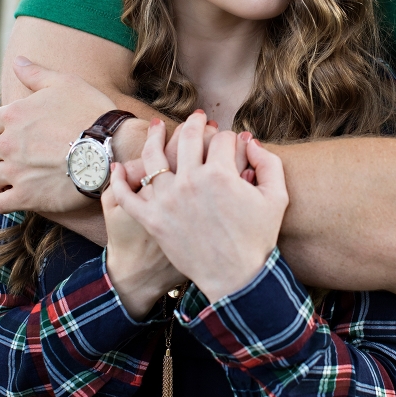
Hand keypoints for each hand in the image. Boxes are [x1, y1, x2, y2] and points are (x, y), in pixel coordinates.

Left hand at [0, 57, 147, 214]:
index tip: (17, 134)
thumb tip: (17, 61)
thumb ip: (37, 74)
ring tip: (16, 179)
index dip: (2, 128)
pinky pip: (0, 204)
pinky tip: (17, 197)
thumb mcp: (66, 83)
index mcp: (14, 114)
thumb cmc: (92, 112)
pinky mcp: (26, 196)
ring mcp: (15, 171)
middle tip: (19, 157)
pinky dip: (5, 202)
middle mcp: (8, 143)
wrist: (111, 149)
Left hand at [109, 112, 287, 302]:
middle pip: (188, 139)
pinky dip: (120, 179)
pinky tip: (118, 167)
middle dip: (196, 124)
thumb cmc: (258, 239)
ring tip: (158, 127)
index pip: (222, 140)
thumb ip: (269, 163)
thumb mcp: (277, 198)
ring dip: (155, 137)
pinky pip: (128, 195)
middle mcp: (191, 181)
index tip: (233, 143)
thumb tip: (250, 141)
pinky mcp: (152, 219)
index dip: (230, 138)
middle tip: (198, 118)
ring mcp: (167, 200)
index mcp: (221, 174)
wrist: (236, 277)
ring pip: (153, 158)